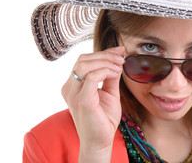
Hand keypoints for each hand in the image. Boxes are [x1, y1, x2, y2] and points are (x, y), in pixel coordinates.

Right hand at [61, 46, 124, 161]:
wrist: (101, 141)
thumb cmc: (104, 118)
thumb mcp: (109, 92)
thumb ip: (111, 76)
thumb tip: (118, 58)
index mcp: (73, 85)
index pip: (84, 60)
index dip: (103, 52)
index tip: (119, 50)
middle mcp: (69, 88)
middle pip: (83, 59)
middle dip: (105, 55)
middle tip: (121, 59)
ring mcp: (73, 94)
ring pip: (84, 64)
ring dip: (105, 61)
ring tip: (120, 66)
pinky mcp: (82, 100)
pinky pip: (91, 77)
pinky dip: (105, 71)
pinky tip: (116, 73)